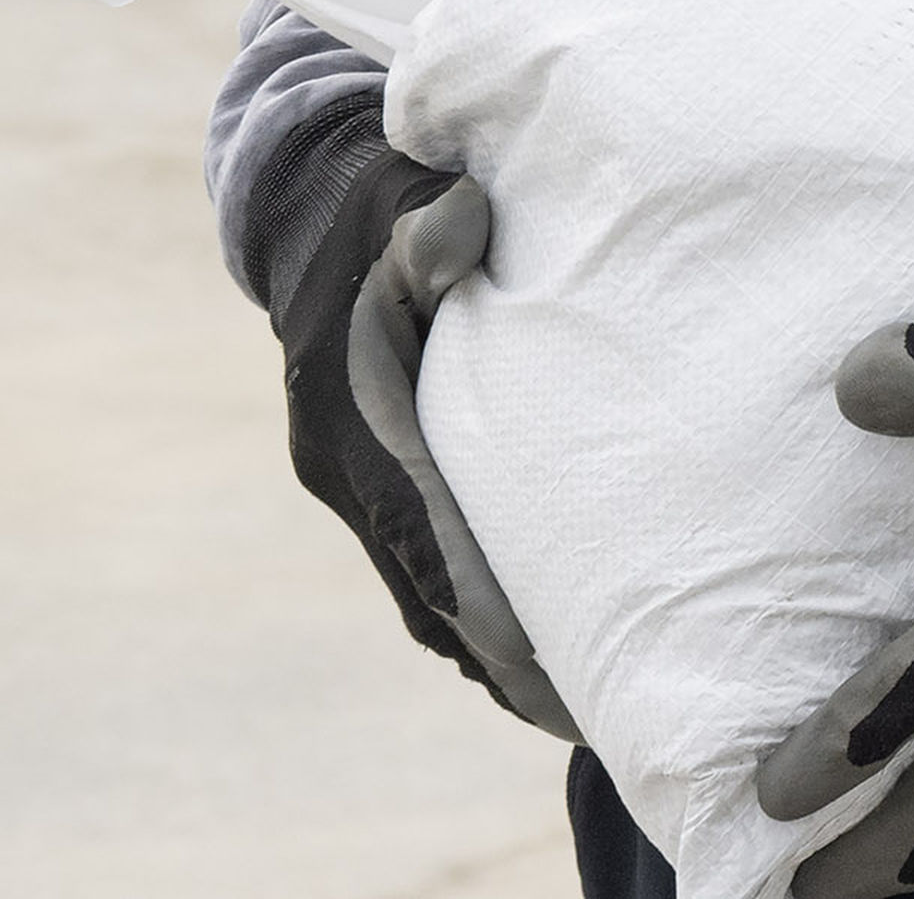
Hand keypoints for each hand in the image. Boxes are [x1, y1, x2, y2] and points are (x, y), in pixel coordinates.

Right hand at [261, 97, 573, 734]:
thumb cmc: (380, 200)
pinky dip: (480, 613)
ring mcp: (353, 484)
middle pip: (435, 598)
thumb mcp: (403, 194)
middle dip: (512, 662)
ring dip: (499, 650)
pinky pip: (428, 572)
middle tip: (604, 719)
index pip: (429, 544)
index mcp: (352, 419)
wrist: (309, 205)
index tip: (562, 681)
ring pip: (430, 597)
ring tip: (592, 705)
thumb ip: (431, 222)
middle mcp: (345, 469)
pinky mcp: (372, 485)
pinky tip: (546, 644)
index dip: (493, 618)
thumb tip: (462, 221)